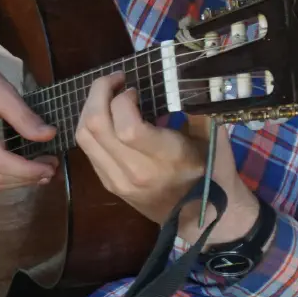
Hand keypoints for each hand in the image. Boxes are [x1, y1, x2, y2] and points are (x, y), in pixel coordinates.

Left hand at [74, 75, 258, 239]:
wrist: (202, 217)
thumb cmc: (213, 172)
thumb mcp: (213, 137)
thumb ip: (194, 107)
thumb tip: (175, 79)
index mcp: (164, 160)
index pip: (126, 126)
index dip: (122, 99)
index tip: (134, 89)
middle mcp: (134, 172)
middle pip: (95, 126)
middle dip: (99, 93)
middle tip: (115, 80)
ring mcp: (117, 180)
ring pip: (84, 137)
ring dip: (90, 107)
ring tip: (108, 95)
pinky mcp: (109, 184)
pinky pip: (88, 149)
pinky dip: (92, 126)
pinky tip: (108, 116)